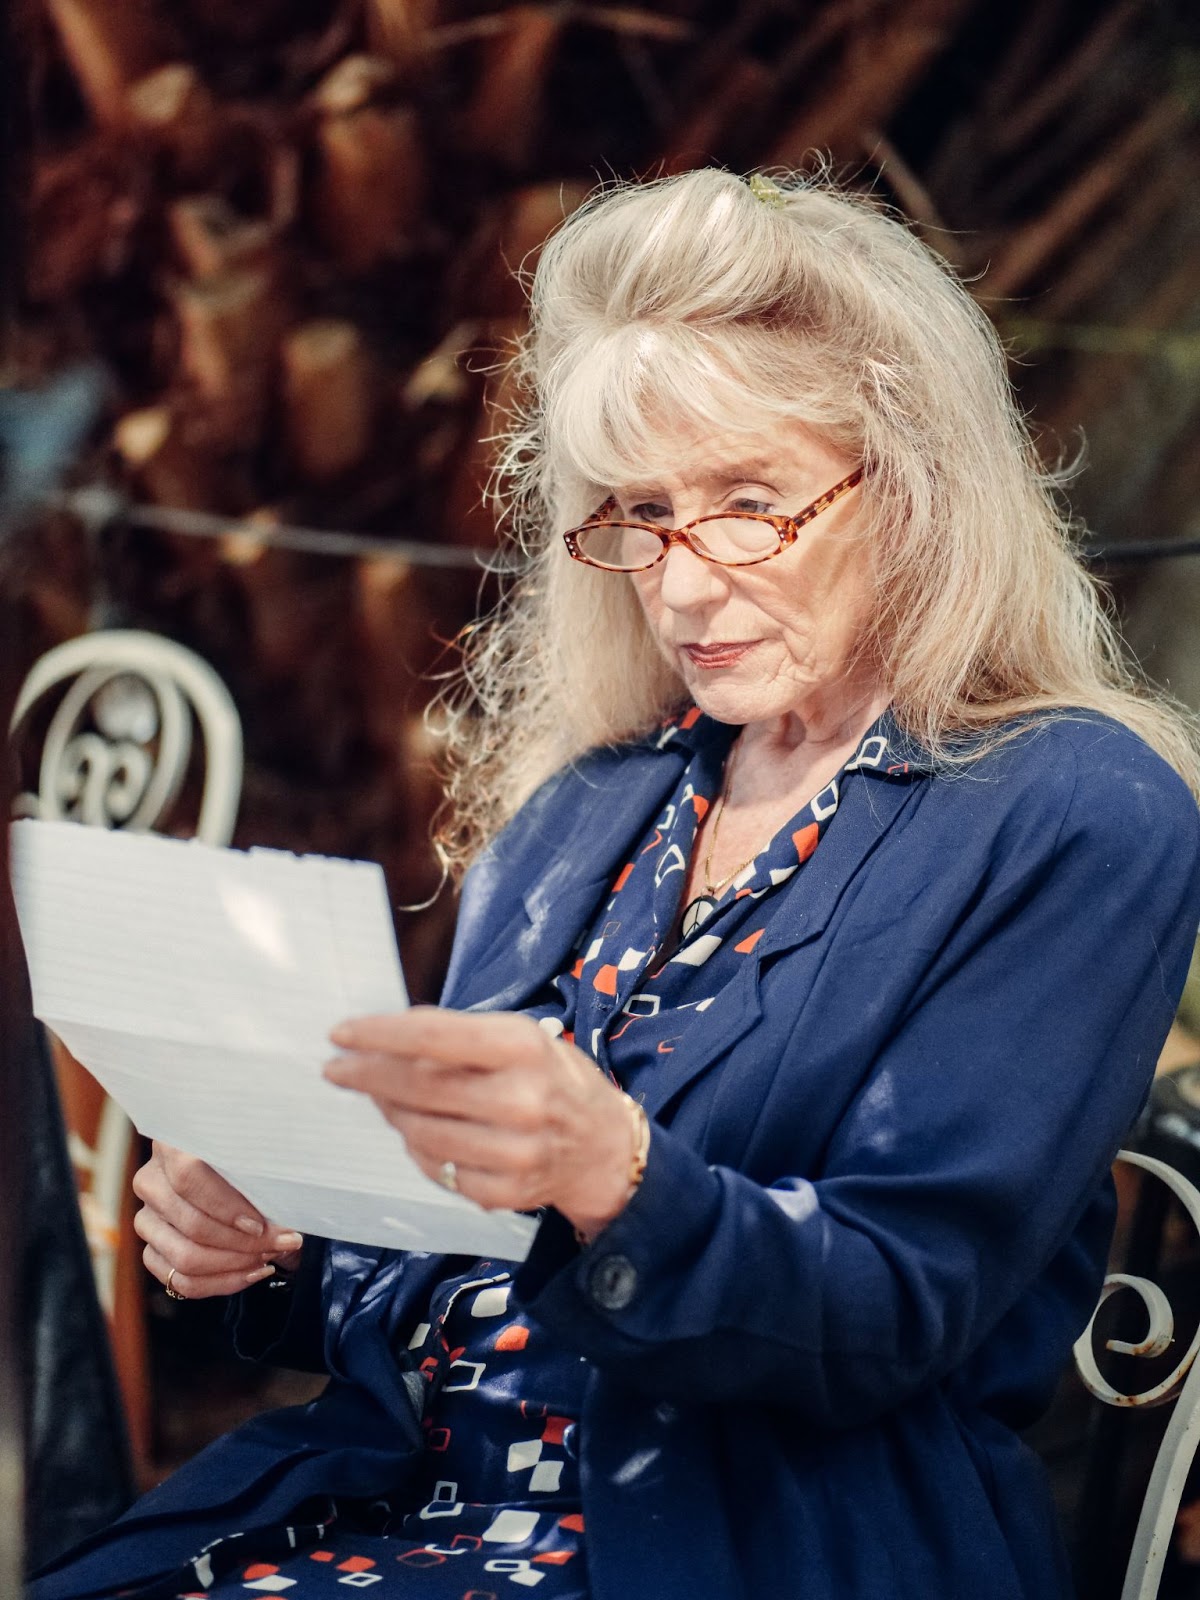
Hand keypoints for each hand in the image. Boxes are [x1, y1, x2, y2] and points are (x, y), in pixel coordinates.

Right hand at [132, 1140, 304, 1299]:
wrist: (233, 1173)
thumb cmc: (251, 1158)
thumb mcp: (258, 1153)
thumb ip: (263, 1175)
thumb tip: (281, 1217)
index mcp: (171, 1142)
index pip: (189, 1177)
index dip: (226, 1206)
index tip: (260, 1223)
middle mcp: (151, 1181)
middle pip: (192, 1225)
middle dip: (244, 1243)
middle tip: (282, 1242)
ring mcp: (147, 1218)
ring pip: (185, 1259)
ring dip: (236, 1264)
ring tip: (269, 1255)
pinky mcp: (151, 1250)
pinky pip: (180, 1281)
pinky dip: (222, 1282)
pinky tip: (251, 1271)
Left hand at [324, 1007, 640, 1238]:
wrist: (602, 1147)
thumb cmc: (552, 1078)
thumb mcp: (519, 1039)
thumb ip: (460, 1035)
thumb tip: (389, 1033)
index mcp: (523, 1048)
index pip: (433, 1038)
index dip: (379, 1035)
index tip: (340, 1033)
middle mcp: (520, 1100)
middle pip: (418, 1087)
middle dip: (367, 1075)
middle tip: (337, 1069)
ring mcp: (512, 1152)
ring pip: (419, 1131)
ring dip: (390, 1112)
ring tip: (382, 1098)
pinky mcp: (502, 1193)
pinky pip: (436, 1168)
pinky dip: (418, 1147)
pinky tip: (421, 1131)